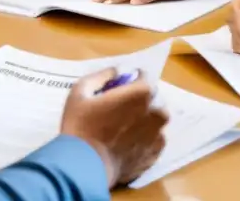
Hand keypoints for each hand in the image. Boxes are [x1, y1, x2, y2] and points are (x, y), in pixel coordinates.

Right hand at [60, 68, 168, 186]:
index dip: (131, 79)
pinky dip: (145, 137)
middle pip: (152, 97)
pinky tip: (127, 143)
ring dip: (145, 117)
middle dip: (139, 99)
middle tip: (120, 108)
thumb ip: (102, 75)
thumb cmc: (81, 127)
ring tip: (124, 127)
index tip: (119, 87)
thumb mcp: (81, 91)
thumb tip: (118, 71)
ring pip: (156, 118)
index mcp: (142, 92)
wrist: (84, 169)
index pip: (144, 76)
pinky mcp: (155, 154)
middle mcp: (157, 111)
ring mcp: (158, 134)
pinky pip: (154, 138)